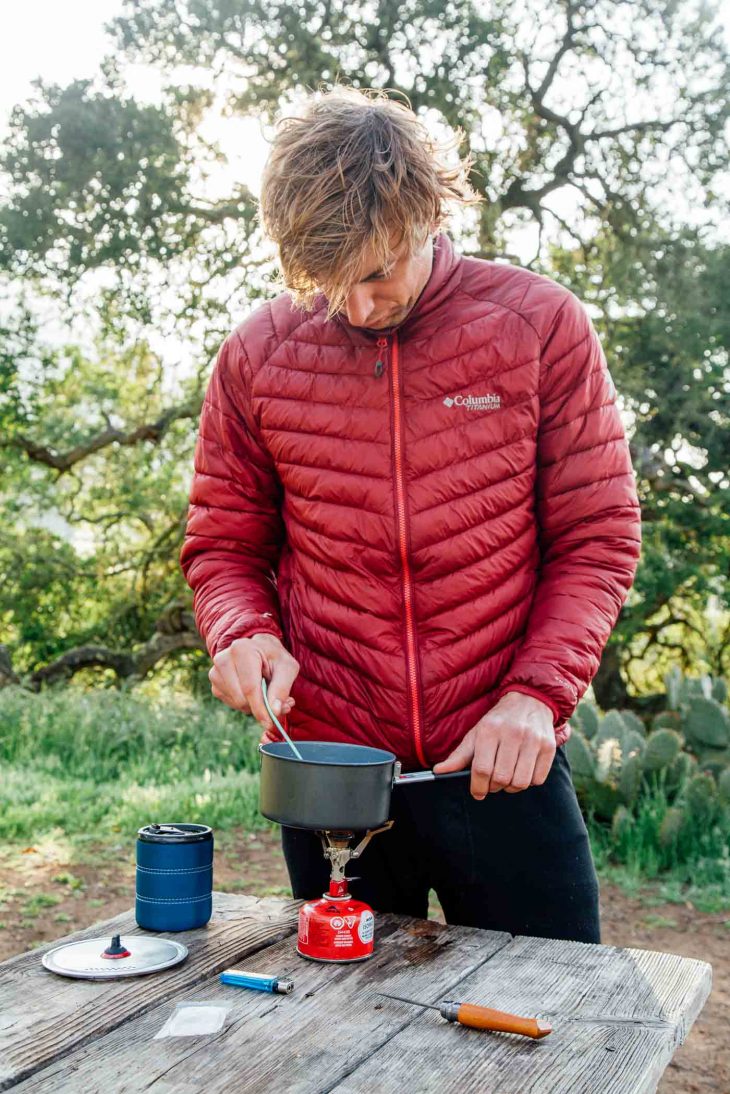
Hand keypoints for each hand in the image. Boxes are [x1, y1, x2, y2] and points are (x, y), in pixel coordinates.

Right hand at [208, 633, 298, 741]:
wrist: (260, 649)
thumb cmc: (275, 658)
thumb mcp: (287, 668)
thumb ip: (282, 689)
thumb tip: (274, 712)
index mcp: (242, 649)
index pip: (250, 687)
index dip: (260, 708)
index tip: (270, 723)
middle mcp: (223, 659)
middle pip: (241, 698)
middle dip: (259, 706)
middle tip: (274, 702)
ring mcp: (216, 671)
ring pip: (235, 703)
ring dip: (252, 705)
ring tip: (264, 690)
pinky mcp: (215, 682)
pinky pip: (230, 703)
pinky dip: (244, 703)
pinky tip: (251, 691)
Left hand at [432, 692, 555, 798]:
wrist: (530, 700)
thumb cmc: (499, 721)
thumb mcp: (476, 733)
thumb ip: (459, 755)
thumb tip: (439, 772)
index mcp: (490, 730)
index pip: (481, 769)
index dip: (477, 787)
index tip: (478, 792)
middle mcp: (512, 733)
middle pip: (501, 778)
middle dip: (495, 787)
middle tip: (494, 782)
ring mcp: (533, 740)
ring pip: (520, 782)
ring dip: (512, 787)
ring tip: (508, 777)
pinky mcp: (548, 747)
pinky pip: (537, 780)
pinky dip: (529, 781)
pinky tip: (523, 770)